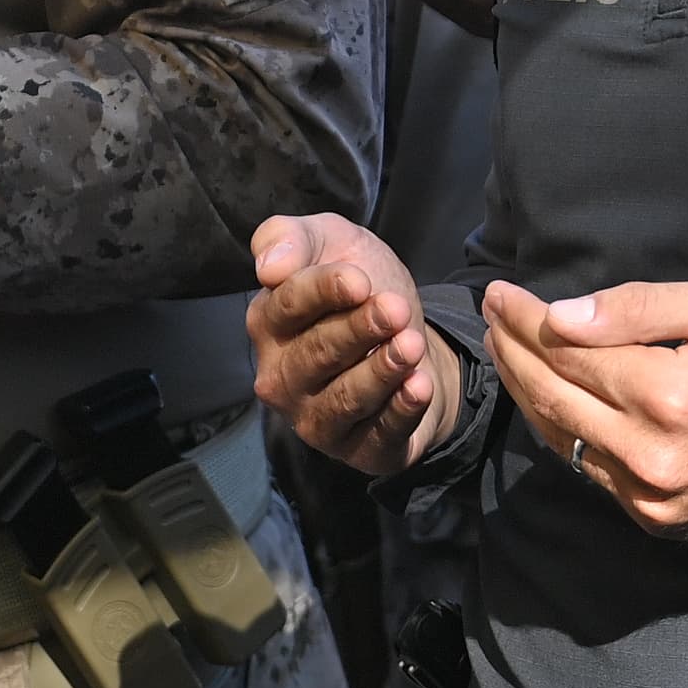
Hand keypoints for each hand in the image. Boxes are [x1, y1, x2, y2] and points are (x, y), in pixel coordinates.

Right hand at [250, 213, 447, 474]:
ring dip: (380, 371)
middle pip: (316, 355)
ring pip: (344, 399)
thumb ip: (291, 238)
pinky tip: (419, 386)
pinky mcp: (356, 449)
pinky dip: (400, 412)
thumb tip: (267, 266)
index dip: (324, 292)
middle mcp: (281, 378)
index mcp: (268, 324)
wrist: (412, 333)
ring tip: (411, 346)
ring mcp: (314, 420)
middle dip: (358, 331)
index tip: (360, 281)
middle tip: (396, 310)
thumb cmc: (361, 288)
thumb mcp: (331, 242)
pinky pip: (377, 434)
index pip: (288, 307)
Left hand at [484, 274, 687, 544]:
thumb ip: (644, 308)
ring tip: (506, 352)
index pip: (569, 351)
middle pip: (553, 396)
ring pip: (563, 440)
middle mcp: (650, 453)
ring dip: (527, 393)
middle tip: (492, 316)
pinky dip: (562, 434)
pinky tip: (548, 403)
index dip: (527, 320)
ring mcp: (651, 495)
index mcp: (668, 394)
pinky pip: (592, 472)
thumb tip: (564, 317)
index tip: (502, 294)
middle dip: (514, 351)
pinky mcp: (657, 520)